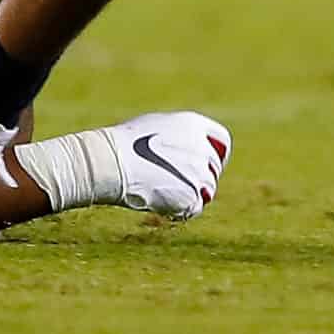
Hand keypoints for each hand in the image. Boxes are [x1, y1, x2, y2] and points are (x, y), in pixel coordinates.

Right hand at [106, 111, 231, 217]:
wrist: (112, 162)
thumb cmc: (125, 144)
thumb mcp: (156, 127)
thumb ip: (179, 136)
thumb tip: (187, 150)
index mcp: (193, 124)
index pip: (221, 140)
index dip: (217, 153)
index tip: (207, 162)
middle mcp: (202, 147)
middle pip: (213, 168)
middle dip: (201, 176)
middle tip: (176, 182)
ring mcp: (200, 173)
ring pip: (207, 189)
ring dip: (191, 192)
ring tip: (162, 189)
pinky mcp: (192, 196)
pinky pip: (194, 207)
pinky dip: (182, 208)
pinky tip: (161, 201)